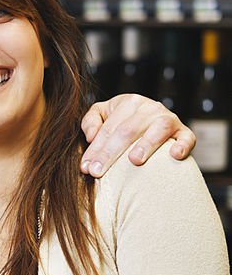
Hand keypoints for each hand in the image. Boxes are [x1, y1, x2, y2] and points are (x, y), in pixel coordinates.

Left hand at [80, 94, 194, 176]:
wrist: (151, 121)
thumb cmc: (122, 122)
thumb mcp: (103, 115)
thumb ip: (91, 121)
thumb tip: (91, 136)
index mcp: (128, 102)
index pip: (109, 128)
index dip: (96, 148)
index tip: (86, 168)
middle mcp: (149, 108)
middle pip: (127, 131)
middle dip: (110, 153)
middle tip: (98, 172)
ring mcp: (168, 119)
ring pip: (158, 129)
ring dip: (146, 144)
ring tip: (134, 160)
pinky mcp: (184, 132)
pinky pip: (187, 137)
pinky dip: (183, 145)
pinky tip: (174, 155)